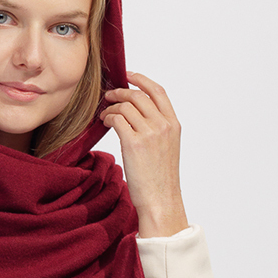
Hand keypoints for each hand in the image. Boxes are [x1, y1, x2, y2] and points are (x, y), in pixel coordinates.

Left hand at [100, 71, 188, 236]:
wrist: (160, 200)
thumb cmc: (159, 180)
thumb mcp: (166, 149)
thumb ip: (157, 129)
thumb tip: (136, 115)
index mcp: (174, 124)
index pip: (158, 91)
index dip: (141, 80)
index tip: (128, 76)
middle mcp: (163, 125)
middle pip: (138, 95)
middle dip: (120, 92)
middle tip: (108, 96)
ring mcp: (149, 133)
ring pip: (126, 106)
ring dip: (111, 107)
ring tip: (105, 115)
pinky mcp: (133, 143)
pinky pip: (116, 119)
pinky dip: (108, 117)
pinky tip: (104, 123)